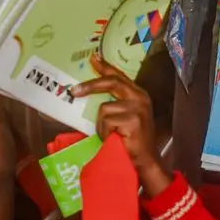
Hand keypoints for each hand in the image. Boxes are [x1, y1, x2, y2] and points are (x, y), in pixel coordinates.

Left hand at [73, 54, 167, 194]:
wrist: (145, 160)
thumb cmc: (131, 140)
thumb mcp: (125, 116)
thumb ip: (115, 102)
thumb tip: (90, 91)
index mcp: (138, 94)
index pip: (119, 76)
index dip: (105, 67)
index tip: (93, 58)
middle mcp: (140, 97)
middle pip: (111, 83)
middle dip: (90, 86)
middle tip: (74, 91)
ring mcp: (137, 108)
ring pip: (104, 109)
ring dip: (101, 125)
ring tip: (111, 135)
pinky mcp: (132, 120)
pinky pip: (106, 122)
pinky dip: (105, 133)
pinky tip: (115, 139)